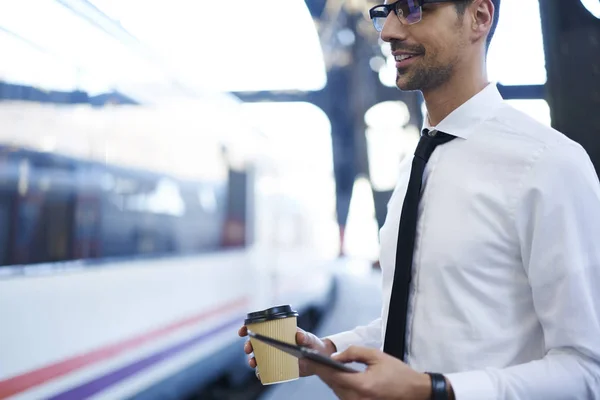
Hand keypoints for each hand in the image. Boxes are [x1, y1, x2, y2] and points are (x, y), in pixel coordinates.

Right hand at [238, 325, 336, 377]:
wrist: (318, 358)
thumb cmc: (312, 344)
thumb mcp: (309, 338)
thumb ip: (305, 336)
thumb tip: (298, 336)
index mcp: (278, 331)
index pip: (260, 327)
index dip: (248, 328)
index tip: (243, 331)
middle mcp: (273, 342)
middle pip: (255, 343)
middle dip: (248, 345)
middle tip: (249, 349)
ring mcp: (274, 355)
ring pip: (258, 357)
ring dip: (252, 360)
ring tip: (253, 362)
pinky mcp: (277, 366)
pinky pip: (265, 370)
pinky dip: (260, 372)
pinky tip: (260, 374)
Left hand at [308, 346, 435, 399]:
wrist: (414, 391)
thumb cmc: (398, 373)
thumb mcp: (376, 356)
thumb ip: (354, 353)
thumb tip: (336, 357)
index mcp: (362, 385)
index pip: (333, 375)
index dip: (318, 366)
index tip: (306, 359)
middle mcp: (357, 399)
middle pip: (332, 384)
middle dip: (321, 372)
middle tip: (309, 360)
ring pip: (336, 391)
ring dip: (329, 379)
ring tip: (320, 365)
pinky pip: (344, 396)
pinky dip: (338, 386)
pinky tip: (335, 376)